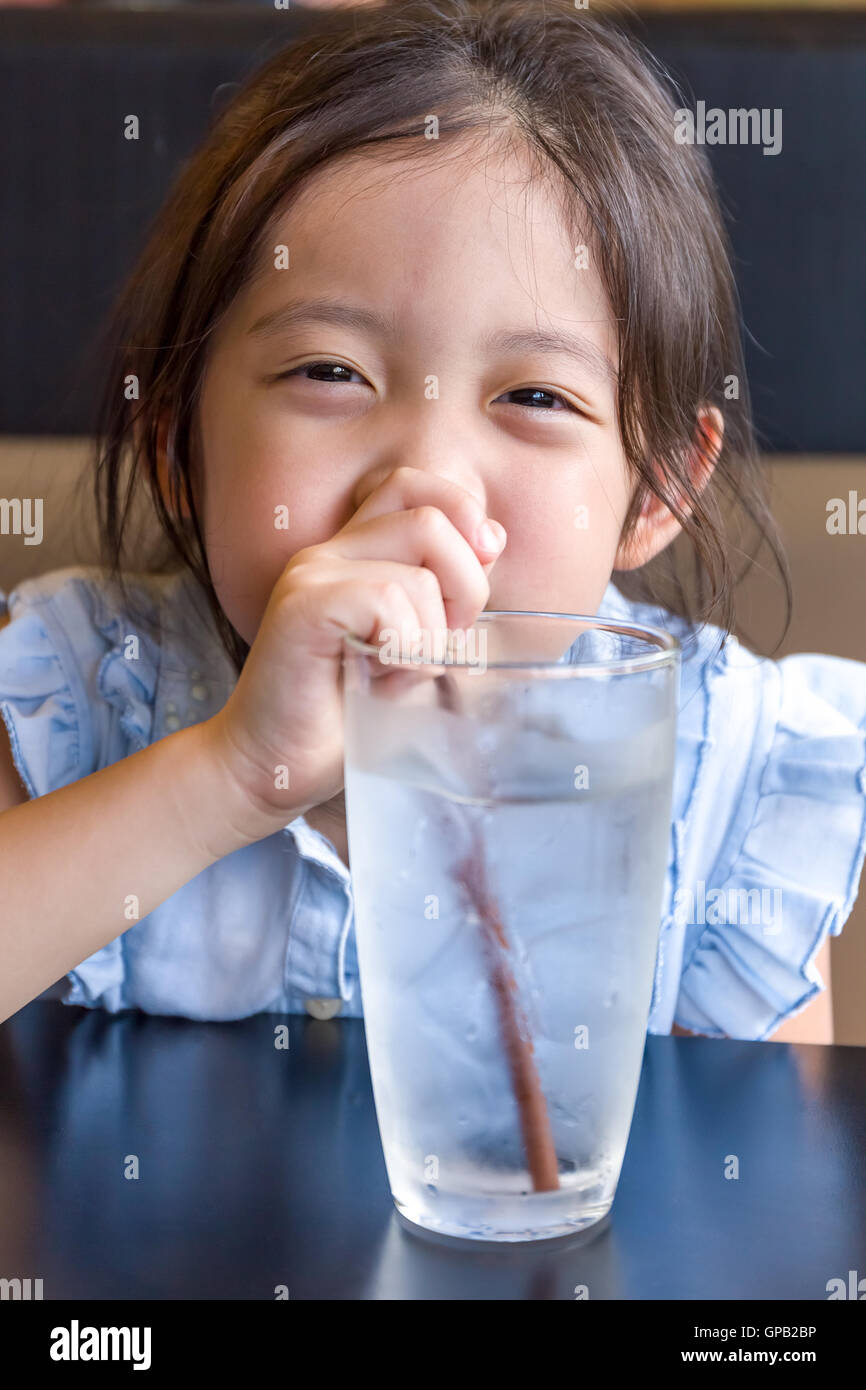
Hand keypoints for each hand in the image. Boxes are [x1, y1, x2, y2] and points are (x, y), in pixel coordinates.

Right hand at [206, 466, 506, 835]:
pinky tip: (375, 682)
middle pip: (430, 520)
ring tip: (392, 677)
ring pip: (419, 574)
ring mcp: (311, 574)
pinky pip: (388, 601)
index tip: (479, 569)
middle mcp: (328, 552)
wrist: (271, 767)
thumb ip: (445, 594)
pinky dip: (404, 651)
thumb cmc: (343, 717)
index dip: (461, 514)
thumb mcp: (413, 648)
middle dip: (465, 587)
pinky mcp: (302, 604)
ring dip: (429, 639)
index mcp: (352, 554)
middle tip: (441, 644)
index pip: (413, 486)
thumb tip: (492, 540)